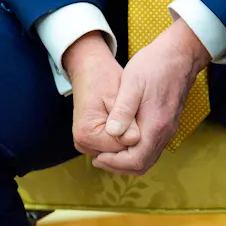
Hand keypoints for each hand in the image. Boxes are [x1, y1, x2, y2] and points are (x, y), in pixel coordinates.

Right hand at [65, 32, 137, 155]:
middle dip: (133, 141)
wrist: (89, 70)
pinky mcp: (90, 142)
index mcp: (87, 134)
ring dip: (129, 140)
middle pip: (119, 154)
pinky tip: (128, 124)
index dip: (137, 137)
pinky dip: (123, 139)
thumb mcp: (119, 95)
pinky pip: (113, 148)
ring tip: (133, 119)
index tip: (142, 119)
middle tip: (141, 119)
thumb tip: (135, 140)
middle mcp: (83, 143)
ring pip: (117, 153)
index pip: (122, 150)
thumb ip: (126, 119)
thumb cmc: (104, 78)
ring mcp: (85, 145)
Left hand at [93, 19, 209, 174]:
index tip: (97, 157)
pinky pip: (151, 149)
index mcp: (156, 126)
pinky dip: (134, 152)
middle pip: (142, 165)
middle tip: (98, 159)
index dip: (114, 163)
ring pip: (147, 159)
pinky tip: (120, 142)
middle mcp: (165, 133)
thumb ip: (123, 110)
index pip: (136, 160)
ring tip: (106, 153)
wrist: (180, 54)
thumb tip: (111, 133)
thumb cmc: (155, 65)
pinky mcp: (167, 125)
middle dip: (118, 166)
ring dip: (126, 161)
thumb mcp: (133, 83)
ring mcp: (168, 130)